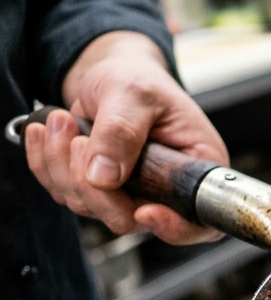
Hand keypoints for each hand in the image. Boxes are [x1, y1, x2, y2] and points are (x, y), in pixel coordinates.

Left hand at [23, 31, 228, 244]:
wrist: (113, 73)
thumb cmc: (138, 79)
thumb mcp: (134, 94)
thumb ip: (121, 133)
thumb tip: (104, 176)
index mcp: (196, 170)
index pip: (195, 221)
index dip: (171, 226)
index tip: (143, 211)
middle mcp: (165, 190)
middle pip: (128, 219)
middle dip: (91, 185)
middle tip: (77, 139)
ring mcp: (130, 194)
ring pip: (89, 207)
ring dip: (61, 166)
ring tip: (59, 120)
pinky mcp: (99, 190)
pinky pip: (64, 192)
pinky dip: (46, 163)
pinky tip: (45, 132)